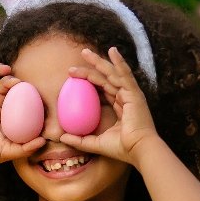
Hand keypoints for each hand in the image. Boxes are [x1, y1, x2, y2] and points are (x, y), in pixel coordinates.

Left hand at [62, 47, 160, 163]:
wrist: (138, 150)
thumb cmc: (121, 148)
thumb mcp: (95, 143)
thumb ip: (79, 139)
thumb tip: (61, 137)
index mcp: (119, 106)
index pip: (102, 88)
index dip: (89, 80)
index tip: (72, 75)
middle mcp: (125, 97)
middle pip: (105, 77)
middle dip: (91, 66)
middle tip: (79, 56)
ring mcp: (130, 94)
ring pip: (111, 73)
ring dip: (98, 62)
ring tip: (85, 52)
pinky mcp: (134, 94)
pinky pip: (125, 74)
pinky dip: (119, 62)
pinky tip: (112, 51)